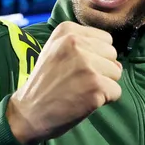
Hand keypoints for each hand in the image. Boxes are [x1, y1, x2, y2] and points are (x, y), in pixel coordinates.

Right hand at [6, 21, 121, 144]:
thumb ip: (83, 46)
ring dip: (103, 85)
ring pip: (116, 73)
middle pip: (112, 55)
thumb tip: (117, 62)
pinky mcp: (95, 86)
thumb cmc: (44, 84)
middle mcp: (76, 43)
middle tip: (78, 82)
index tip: (75, 68)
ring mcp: (87, 65)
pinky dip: (104, 101)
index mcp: (67, 31)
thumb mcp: (55, 51)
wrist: (28, 114)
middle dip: (101, 70)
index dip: (95, 57)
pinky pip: (116, 92)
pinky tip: (84, 102)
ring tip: (80, 91)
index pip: (105, 40)